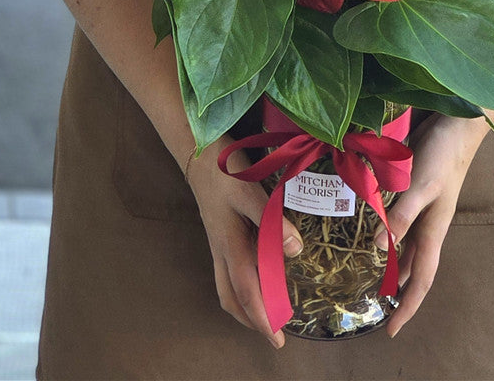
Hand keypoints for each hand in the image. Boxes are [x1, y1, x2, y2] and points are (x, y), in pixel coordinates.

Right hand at [185, 136, 303, 348]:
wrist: (198, 154)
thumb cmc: (225, 172)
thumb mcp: (250, 191)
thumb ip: (272, 220)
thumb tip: (295, 250)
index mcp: (230, 244)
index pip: (247, 292)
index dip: (263, 317)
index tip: (278, 339)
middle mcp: (222, 250)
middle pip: (232, 298)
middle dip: (252, 320)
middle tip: (275, 334)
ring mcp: (218, 243)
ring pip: (226, 287)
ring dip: (245, 306)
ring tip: (267, 314)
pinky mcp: (219, 234)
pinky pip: (227, 272)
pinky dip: (241, 286)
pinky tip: (256, 278)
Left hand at [376, 112, 493, 337]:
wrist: (457, 124)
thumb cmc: (443, 155)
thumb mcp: (422, 185)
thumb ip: (403, 214)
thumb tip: (382, 248)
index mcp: (433, 229)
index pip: (421, 278)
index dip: (408, 305)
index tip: (392, 331)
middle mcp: (428, 223)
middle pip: (415, 269)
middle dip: (400, 293)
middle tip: (379, 312)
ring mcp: (422, 207)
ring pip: (408, 248)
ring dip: (395, 267)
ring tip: (377, 283)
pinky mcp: (413, 191)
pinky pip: (401, 224)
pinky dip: (391, 236)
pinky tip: (378, 234)